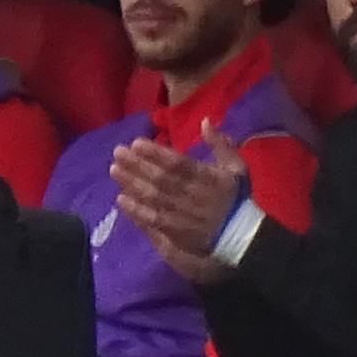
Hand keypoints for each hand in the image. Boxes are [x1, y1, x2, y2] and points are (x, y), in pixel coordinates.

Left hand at [107, 132, 243, 283]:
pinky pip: (153, 219)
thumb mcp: (236, 168)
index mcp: (206, 177)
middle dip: (137, 165)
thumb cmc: (236, 198)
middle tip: (117, 152)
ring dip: (132, 183)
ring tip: (114, 170)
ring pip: (153, 197)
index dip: (155, 153)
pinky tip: (121, 199)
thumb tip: (205, 120)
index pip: (177, 163)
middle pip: (160, 178)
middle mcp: (191, 195)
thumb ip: (221, 144)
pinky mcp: (175, 231)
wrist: (242, 236)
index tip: (136, 142)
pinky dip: (136, 210)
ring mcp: (182, 214)